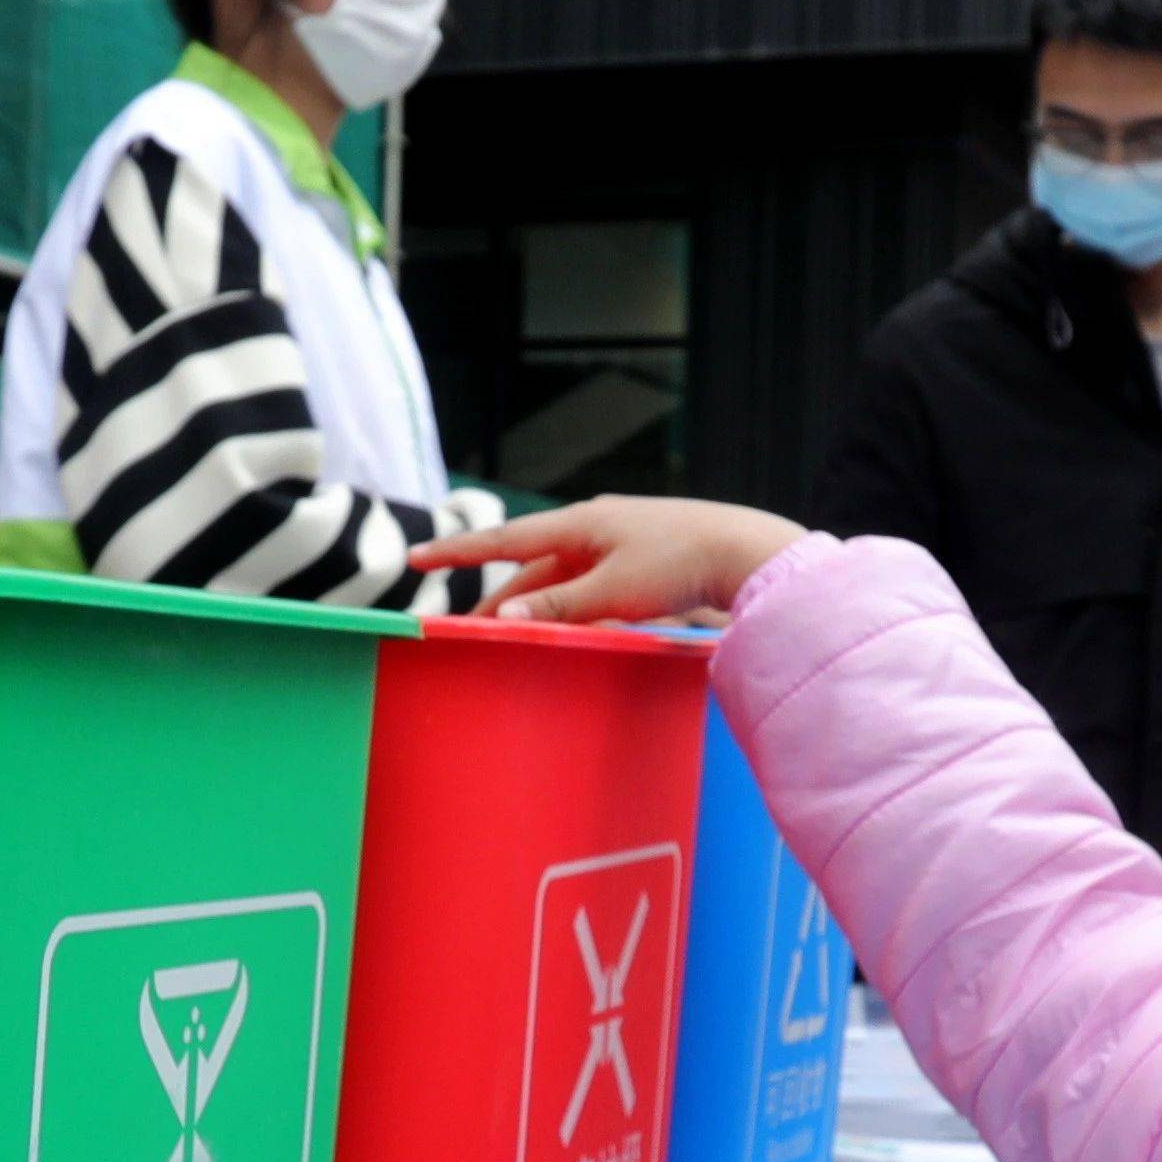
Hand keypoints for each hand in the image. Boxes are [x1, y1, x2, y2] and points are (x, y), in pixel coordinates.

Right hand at [407, 495, 805, 625]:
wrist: (746, 553)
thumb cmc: (681, 564)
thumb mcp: (614, 591)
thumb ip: (558, 604)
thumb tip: (504, 611)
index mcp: (579, 524)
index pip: (502, 540)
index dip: (457, 552)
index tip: (415, 558)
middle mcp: (592, 528)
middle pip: (528, 568)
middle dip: (495, 597)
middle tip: (464, 630)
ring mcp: (616, 545)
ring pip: (558, 581)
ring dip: (533, 607)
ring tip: (508, 637)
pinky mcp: (638, 565)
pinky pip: (587, 589)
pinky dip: (567, 609)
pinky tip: (564, 630)